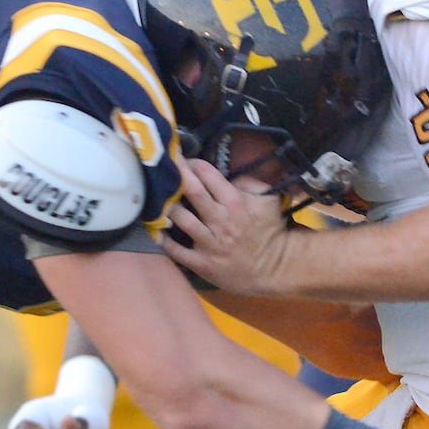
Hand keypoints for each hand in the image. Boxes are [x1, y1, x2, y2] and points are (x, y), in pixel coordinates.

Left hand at [162, 158, 290, 294]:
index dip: (193, 164)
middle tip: (163, 166)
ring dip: (167, 206)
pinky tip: (154, 230)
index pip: (208, 174)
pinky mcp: (202, 263)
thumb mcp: (268, 199)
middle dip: (176, 175)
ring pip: (181, 219)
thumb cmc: (269, 230)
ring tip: (155, 197)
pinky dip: (163, 241)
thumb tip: (225, 174)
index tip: (183, 160)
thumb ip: (248, 182)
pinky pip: (177, 251)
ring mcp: (209, 243)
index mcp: (235, 202)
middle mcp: (220, 220)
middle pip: (192, 191)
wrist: (274, 268)